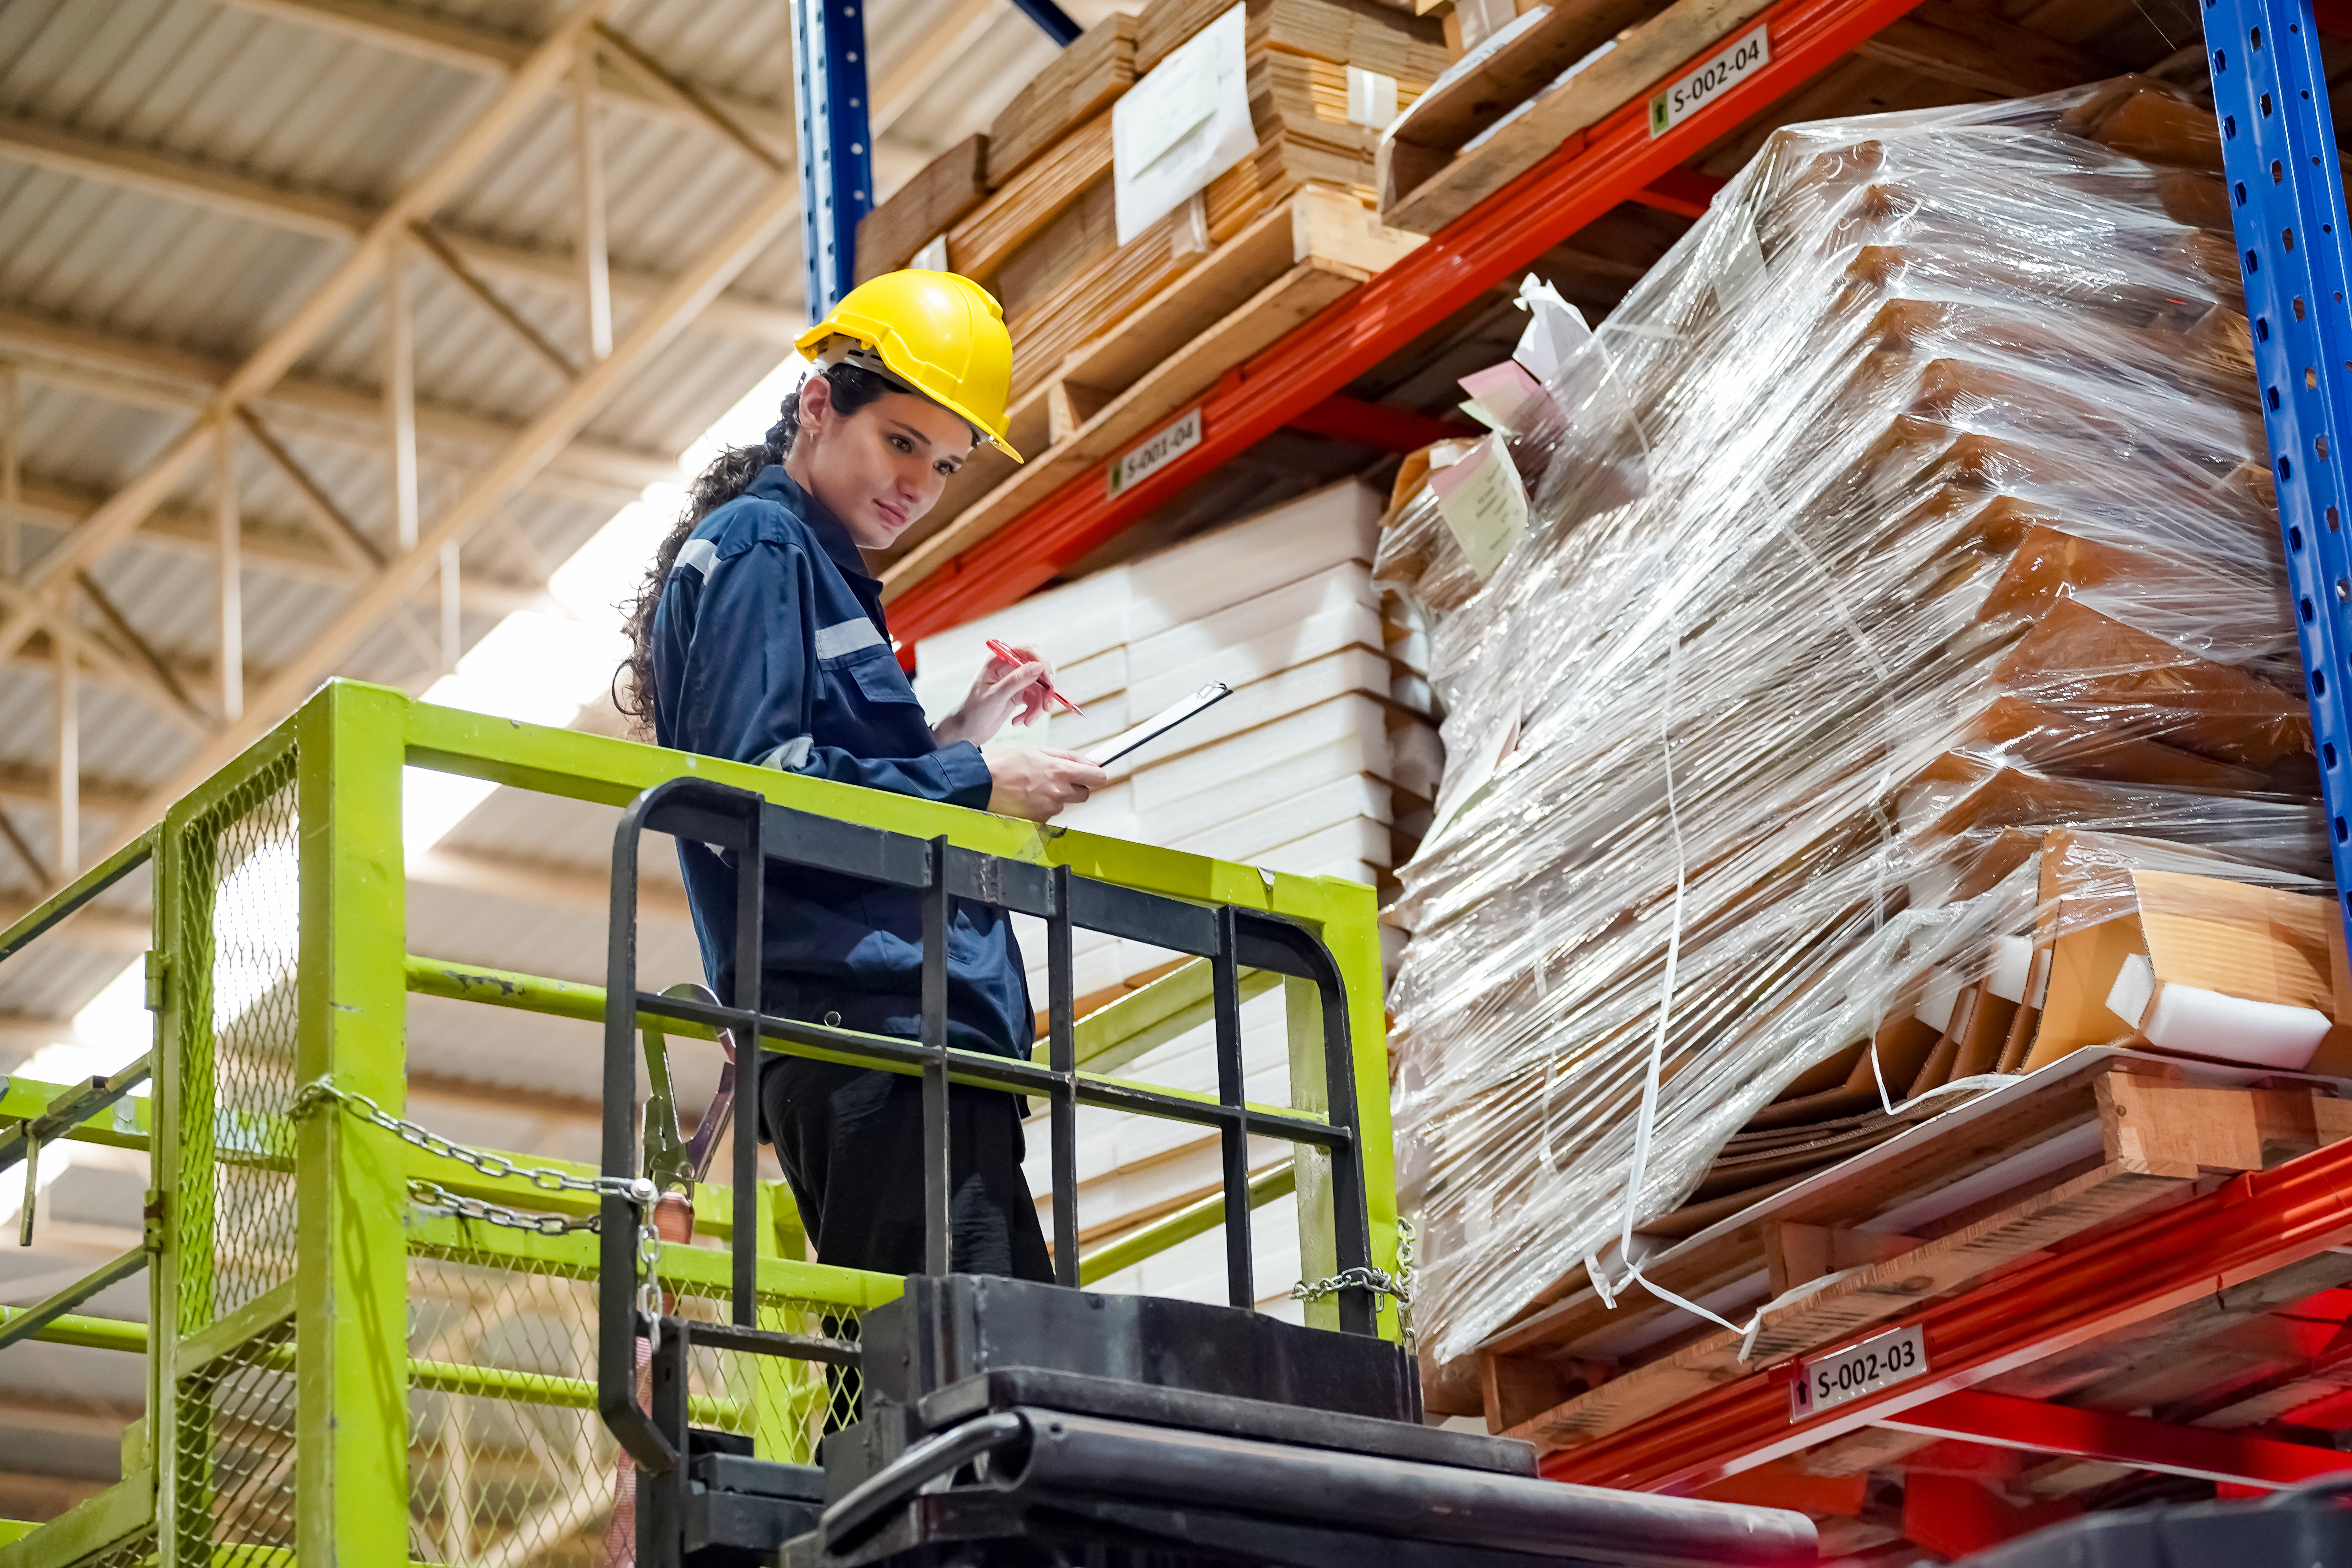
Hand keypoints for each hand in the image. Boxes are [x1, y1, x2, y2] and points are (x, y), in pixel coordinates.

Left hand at [932, 641, 1057, 747]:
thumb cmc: (972, 712)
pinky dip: (1032, 713)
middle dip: (1044, 690)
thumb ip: (1016, 681)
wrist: (965, 732)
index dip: (1042, 662)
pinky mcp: (1019, 696)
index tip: (1047, 681)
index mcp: (999, 661)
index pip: (1028, 651)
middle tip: (1046, 707)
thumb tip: (1038, 667)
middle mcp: (1009, 668)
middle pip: (1039, 671)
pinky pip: (1035, 700)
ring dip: (1038, 707)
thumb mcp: (994, 696)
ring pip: (1039, 689)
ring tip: (1027, 721)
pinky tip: (1019, 721)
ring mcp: (1015, 682)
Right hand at [983, 747, 1107, 821]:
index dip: (1095, 774)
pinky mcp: (1038, 821)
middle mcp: (1058, 792)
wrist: (978, 784)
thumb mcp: (1036, 750)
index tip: (1092, 772)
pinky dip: (1041, 807)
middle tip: (1055, 779)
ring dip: (1054, 797)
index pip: (1097, 777)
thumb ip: (1067, 756)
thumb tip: (1090, 760)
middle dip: (1075, 786)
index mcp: (1060, 771)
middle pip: (1084, 793)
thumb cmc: (1002, 764)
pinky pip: (1048, 814)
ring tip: (1032, 787)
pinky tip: (1026, 798)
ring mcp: (1049, 809)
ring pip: (1064, 803)